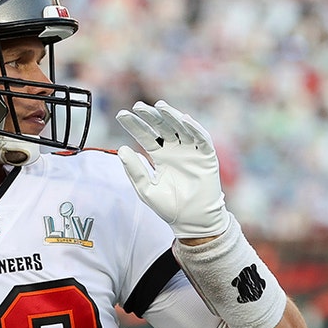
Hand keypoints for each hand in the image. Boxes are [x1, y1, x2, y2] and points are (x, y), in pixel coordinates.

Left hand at [115, 100, 228, 239]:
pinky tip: (184, 119)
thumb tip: (121, 149)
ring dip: (171, 116)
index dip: (135, 125)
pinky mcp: (206, 156)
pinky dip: (194, 128)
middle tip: (138, 106)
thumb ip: (135, 170)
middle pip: (162, 127)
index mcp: (159, 156)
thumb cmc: (168, 207)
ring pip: (181, 128)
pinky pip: (201, 139)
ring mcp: (190, 151)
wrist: (191, 221)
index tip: (121, 115)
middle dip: (151, 116)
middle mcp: (174, 150)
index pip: (145, 135)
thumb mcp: (146, 189)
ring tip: (159, 107)